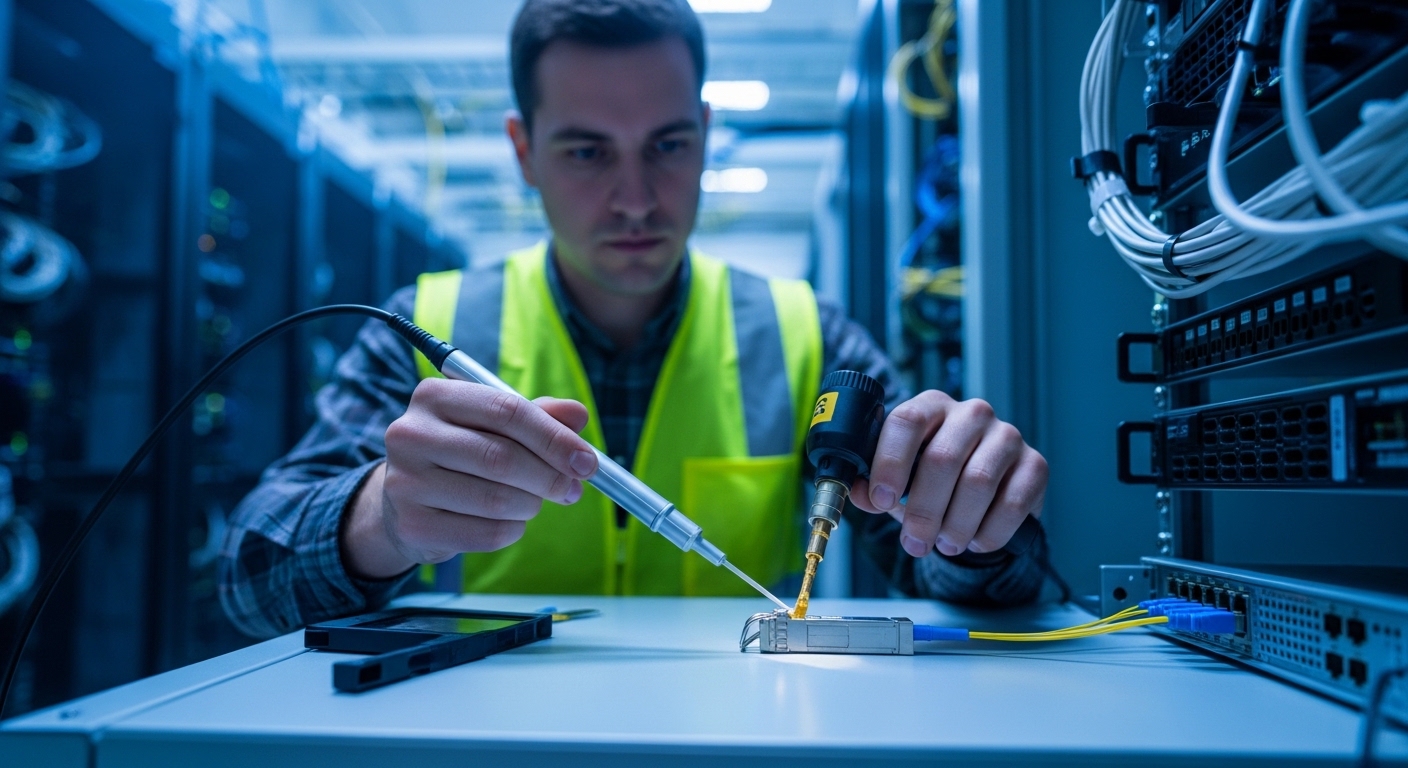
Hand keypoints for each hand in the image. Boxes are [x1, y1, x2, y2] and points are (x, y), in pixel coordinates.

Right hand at [342, 379, 598, 578]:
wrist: (405, 500)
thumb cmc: (462, 453)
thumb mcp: (495, 425)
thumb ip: (539, 416)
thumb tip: (578, 414)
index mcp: (435, 396)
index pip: (507, 411)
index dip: (555, 439)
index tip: (588, 462)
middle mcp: (411, 434)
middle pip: (501, 458)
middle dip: (549, 477)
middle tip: (571, 490)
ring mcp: (405, 482)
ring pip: (496, 500)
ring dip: (531, 505)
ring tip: (533, 502)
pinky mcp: (412, 525)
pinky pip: (485, 533)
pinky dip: (512, 531)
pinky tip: (509, 522)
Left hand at [849, 390, 1047, 558]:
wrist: (986, 494)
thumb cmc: (931, 480)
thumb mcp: (898, 480)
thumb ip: (872, 486)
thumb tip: (857, 493)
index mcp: (931, 406)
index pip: (907, 421)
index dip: (890, 462)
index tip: (882, 500)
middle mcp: (971, 413)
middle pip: (942, 458)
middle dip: (923, 509)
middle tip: (914, 542)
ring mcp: (1007, 436)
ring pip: (978, 482)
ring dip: (956, 525)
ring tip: (944, 545)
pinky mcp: (1035, 464)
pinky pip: (1012, 503)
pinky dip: (989, 532)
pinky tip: (975, 541)